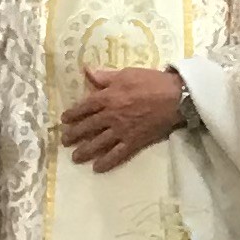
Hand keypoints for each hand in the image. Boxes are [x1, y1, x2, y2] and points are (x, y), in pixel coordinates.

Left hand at [59, 63, 184, 172]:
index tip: (64, 120)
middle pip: (88, 127)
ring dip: (85, 151)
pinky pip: (117, 155)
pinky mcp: (133, 142)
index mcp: (107, 97)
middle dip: (74, 134)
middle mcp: (110, 115)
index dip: (73, 114)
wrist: (175, 97)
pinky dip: (106, 162)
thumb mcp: (126, 73)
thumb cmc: (151, 82)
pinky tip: (97, 168)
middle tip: (65, 141)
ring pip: (98, 143)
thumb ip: (105, 76)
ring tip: (75, 157)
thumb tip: (86, 71)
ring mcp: (121, 130)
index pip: (84, 107)